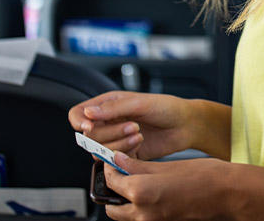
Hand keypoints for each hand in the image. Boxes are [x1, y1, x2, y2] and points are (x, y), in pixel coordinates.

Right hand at [68, 91, 194, 159]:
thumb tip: (88, 114)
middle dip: (110, 133)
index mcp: (107, 105)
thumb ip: (113, 108)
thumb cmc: (165, 107)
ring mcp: (115, 140)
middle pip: (89, 136)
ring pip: (99, 151)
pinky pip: (113, 161)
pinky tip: (140, 144)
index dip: (79, 122)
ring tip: (139, 134)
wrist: (185, 125)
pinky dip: (125, 154)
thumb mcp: (139, 103)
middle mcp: (108, 123)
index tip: (90, 127)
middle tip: (133, 126)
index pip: (78, 114)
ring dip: (118, 144)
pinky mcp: (125, 155)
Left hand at [102, 153, 232, 220]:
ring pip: (126, 216)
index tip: (114, 161)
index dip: (110, 169)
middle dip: (113, 191)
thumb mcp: (167, 165)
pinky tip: (153, 192)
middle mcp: (143, 214)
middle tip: (122, 174)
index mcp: (141, 193)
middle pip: (112, 208)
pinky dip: (141, 208)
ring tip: (138, 182)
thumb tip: (118, 160)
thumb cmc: (205, 177)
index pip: (111, 182)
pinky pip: (142, 218)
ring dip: (126, 201)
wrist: (229, 194)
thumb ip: (138, 166)